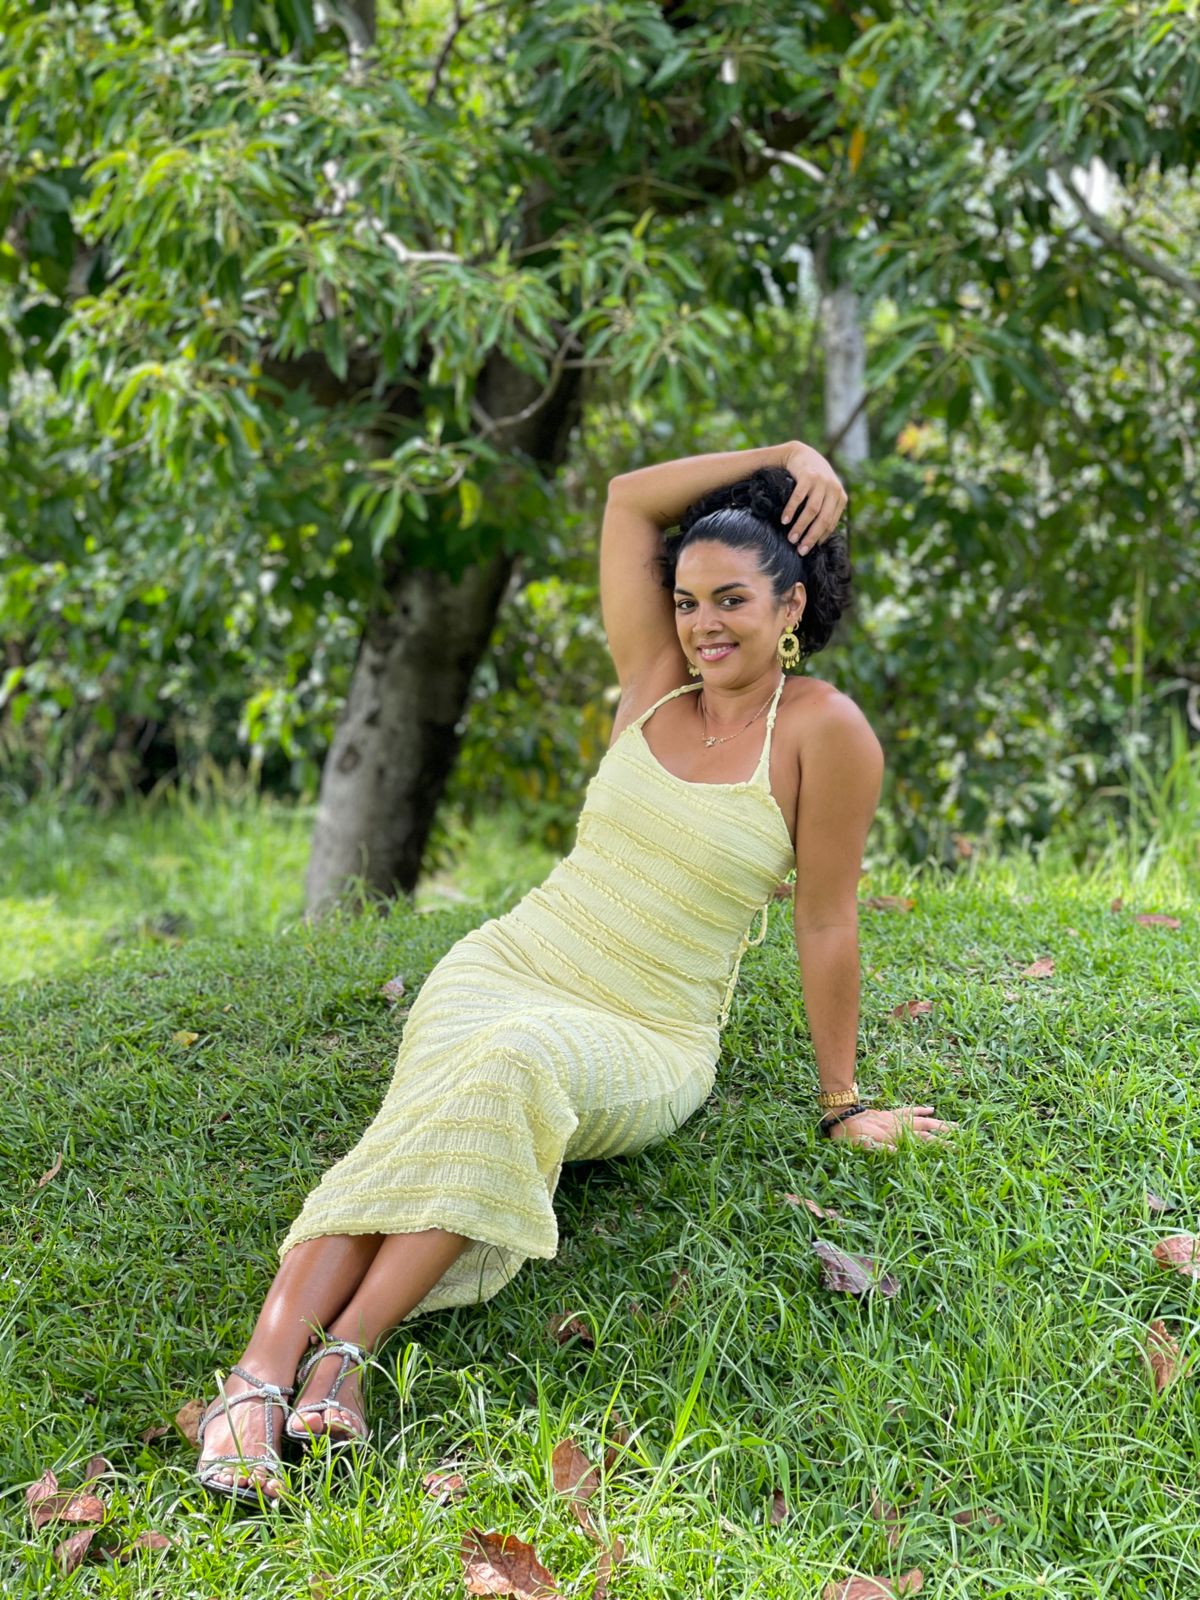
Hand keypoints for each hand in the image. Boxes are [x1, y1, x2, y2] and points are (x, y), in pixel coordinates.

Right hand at [779, 442, 847, 554]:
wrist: (801, 454)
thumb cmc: (813, 479)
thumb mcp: (825, 492)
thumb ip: (827, 509)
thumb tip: (820, 539)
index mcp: (841, 496)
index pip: (831, 523)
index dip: (820, 538)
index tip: (809, 549)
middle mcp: (834, 488)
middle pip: (823, 519)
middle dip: (811, 536)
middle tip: (800, 550)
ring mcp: (821, 481)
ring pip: (812, 510)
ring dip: (801, 526)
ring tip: (791, 538)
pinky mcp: (808, 475)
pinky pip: (799, 497)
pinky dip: (791, 510)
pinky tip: (784, 521)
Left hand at [827, 1106, 955, 1149]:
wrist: (841, 1117)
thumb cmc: (850, 1136)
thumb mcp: (862, 1146)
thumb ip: (879, 1149)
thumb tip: (897, 1152)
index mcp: (896, 1137)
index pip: (923, 1142)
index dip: (939, 1145)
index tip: (954, 1150)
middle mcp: (900, 1128)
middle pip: (928, 1131)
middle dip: (945, 1137)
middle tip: (961, 1143)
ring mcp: (897, 1119)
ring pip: (923, 1120)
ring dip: (939, 1123)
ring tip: (955, 1126)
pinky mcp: (891, 1113)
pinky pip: (909, 1110)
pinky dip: (921, 1109)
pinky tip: (932, 1109)